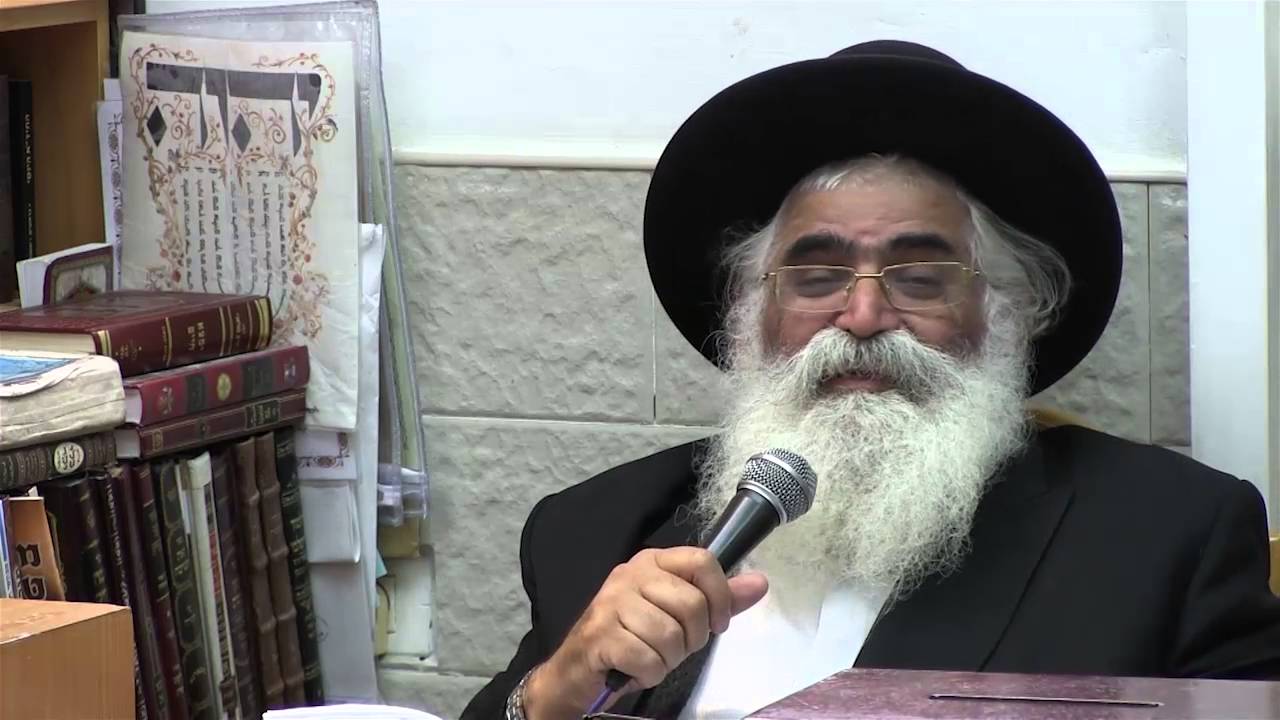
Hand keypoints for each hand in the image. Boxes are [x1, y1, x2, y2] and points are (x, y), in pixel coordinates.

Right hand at [523, 547, 768, 719]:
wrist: (578, 670)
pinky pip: (648, 659)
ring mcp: (611, 604)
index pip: (702, 561)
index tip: (717, 624)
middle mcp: (630, 575)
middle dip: (691, 639)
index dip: (720, 597)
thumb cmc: (633, 639)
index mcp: (652, 562)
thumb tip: (760, 583)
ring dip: (668, 660)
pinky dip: (648, 673)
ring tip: (651, 657)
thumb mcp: (678, 616)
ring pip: (670, 636)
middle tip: (673, 647)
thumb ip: (718, 599)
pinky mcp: (599, 635)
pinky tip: (635, 669)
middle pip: (691, 604)